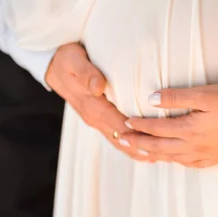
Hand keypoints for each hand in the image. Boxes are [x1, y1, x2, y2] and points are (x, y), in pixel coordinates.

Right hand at [46, 43, 151, 161]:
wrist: (52, 62)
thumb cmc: (67, 58)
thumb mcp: (75, 61)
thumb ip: (87, 73)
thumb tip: (98, 88)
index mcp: (92, 106)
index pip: (119, 125)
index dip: (137, 134)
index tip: (156, 143)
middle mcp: (94, 116)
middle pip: (121, 138)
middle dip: (142, 147)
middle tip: (165, 156)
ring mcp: (95, 118)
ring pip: (118, 140)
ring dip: (136, 149)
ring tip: (157, 158)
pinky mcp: (97, 116)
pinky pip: (114, 134)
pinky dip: (128, 144)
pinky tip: (142, 149)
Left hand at [122, 84, 217, 167]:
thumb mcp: (205, 93)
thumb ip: (177, 97)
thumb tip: (151, 99)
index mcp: (190, 130)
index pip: (157, 128)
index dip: (140, 125)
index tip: (125, 121)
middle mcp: (195, 146)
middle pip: (159, 147)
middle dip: (138, 143)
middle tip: (121, 141)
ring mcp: (206, 155)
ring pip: (172, 158)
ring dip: (153, 154)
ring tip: (139, 151)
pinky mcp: (216, 158)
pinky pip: (189, 164)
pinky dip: (175, 161)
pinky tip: (172, 159)